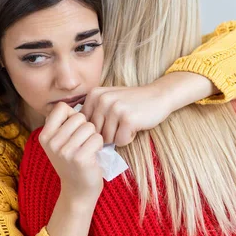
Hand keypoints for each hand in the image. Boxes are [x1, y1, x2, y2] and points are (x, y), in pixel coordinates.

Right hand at [39, 102, 104, 202]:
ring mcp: (64, 151)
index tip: (74, 130)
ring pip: (89, 126)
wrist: (78, 191)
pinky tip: (93, 156)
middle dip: (86, 127)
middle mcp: (51, 142)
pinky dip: (99, 146)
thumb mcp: (59, 142)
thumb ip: (63, 123)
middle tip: (82, 143)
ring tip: (87, 149)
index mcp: (44, 135)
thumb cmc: (73, 162)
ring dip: (93, 136)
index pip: (62, 107)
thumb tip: (75, 100)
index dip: (73, 115)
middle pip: (79, 116)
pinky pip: (97, 138)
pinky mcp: (79, 158)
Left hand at [81, 72, 217, 146]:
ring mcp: (114, 109)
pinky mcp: (127, 119)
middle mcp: (101, 99)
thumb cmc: (132, 102)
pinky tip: (135, 125)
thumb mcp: (108, 99)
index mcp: (94, 94)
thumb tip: (77, 134)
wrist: (158, 96)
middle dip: (109, 133)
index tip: (110, 120)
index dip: (98, 128)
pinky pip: (121, 141)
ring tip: (128, 123)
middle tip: (122, 122)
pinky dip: (129, 138)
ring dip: (119, 136)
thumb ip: (93, 112)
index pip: (85, 125)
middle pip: (96, 133)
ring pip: (108, 139)